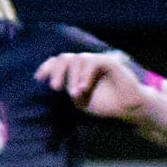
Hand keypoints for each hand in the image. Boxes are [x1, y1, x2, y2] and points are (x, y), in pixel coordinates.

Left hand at [36, 49, 150, 122]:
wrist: (127, 109)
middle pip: (65, 58)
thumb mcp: (78, 98)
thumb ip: (66, 88)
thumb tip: (51, 81)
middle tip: (55, 87)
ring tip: (75, 93)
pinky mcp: (110, 62)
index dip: (47, 67)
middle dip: (56, 71)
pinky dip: (85, 74)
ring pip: (78, 59)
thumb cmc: (104, 104)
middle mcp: (86, 64)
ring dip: (73, 76)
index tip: (39, 78)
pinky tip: (83, 88)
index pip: (58, 62)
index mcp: (76, 71)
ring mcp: (98, 61)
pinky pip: (93, 62)